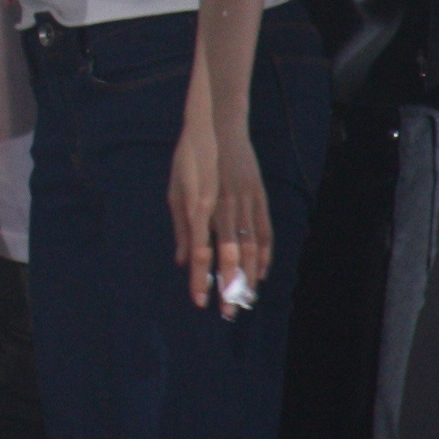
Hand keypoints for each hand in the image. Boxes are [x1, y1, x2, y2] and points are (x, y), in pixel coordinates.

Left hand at [169, 101, 271, 312]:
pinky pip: (265, 232)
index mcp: (197, 205)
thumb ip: (179, 227)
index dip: (199, 278)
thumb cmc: (188, 159)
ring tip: (246, 298)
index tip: (200, 301)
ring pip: (251, 247)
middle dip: (229, 286)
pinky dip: (265, 254)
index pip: (199, 251)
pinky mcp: (259, 197)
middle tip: (229, 311)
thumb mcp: (174, 189)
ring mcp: (245, 202)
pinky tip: (261, 272)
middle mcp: (223, 207)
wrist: (217, 127)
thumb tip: (181, 260)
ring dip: (249, 276)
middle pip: (229, 255)